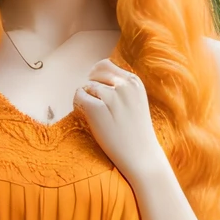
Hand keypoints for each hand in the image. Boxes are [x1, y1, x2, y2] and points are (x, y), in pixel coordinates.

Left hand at [73, 59, 165, 182]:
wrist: (141, 154)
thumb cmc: (136, 130)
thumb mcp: (135, 100)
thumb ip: (122, 87)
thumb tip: (97, 77)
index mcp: (134, 81)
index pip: (106, 65)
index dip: (98, 76)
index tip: (98, 90)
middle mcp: (123, 85)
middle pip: (95, 72)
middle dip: (91, 84)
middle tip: (93, 101)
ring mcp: (110, 97)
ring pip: (87, 85)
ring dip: (86, 97)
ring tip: (95, 113)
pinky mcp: (96, 109)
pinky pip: (79, 96)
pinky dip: (78, 103)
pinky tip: (87, 115)